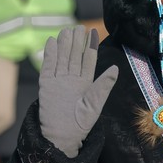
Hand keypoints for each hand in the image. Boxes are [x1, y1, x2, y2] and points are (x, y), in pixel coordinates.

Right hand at [38, 26, 118, 157]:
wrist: (62, 135)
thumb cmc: (81, 123)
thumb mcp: (95, 104)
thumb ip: (103, 85)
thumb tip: (115, 68)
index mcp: (86, 82)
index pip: (88, 59)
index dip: (90, 46)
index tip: (92, 32)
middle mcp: (72, 78)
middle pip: (74, 55)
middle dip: (76, 41)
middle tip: (77, 27)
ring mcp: (58, 80)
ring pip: (62, 58)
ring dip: (64, 44)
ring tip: (66, 30)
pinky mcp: (46, 84)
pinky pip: (48, 66)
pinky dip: (49, 54)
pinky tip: (52, 42)